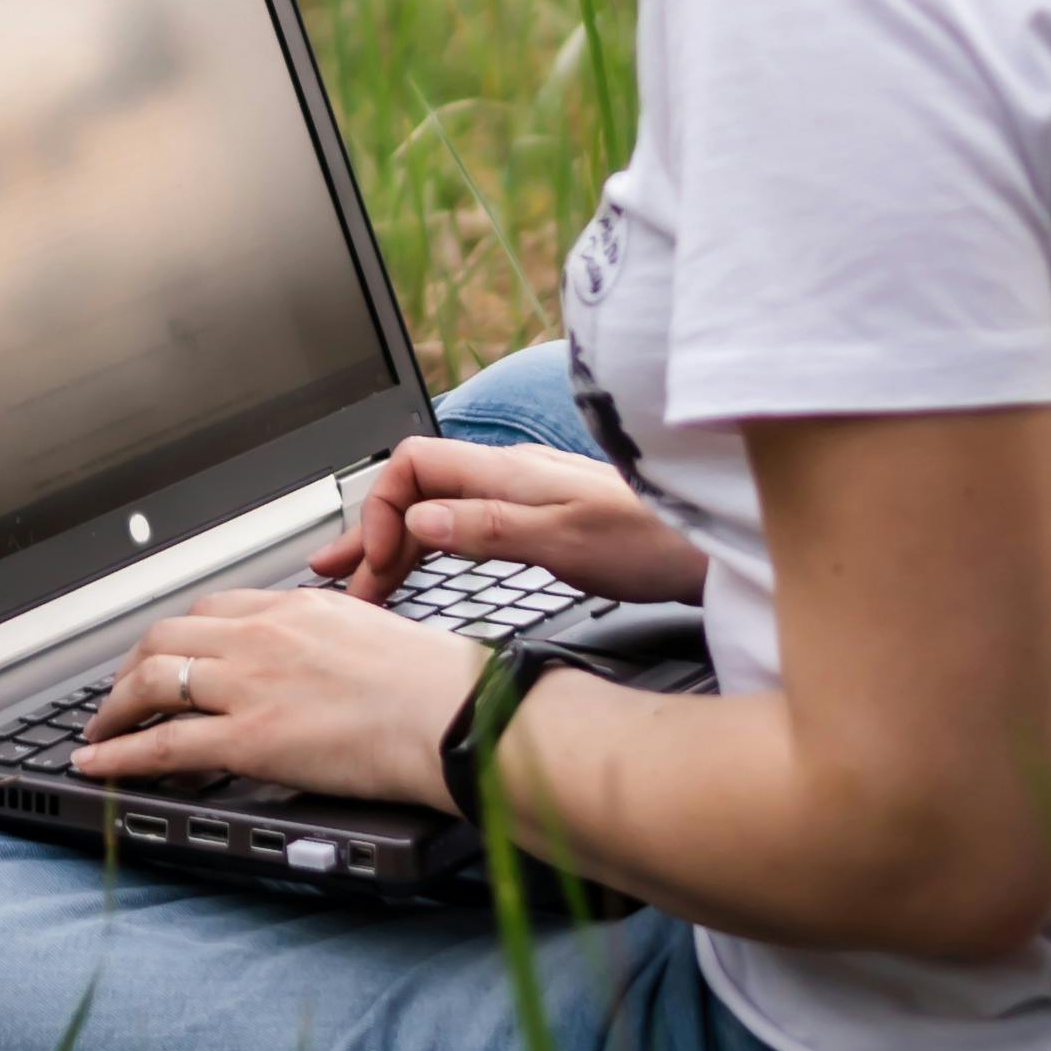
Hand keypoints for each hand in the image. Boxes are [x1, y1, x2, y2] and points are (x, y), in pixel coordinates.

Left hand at [70, 576, 479, 813]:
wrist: (452, 713)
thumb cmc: (435, 684)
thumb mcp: (373, 632)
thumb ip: (330, 640)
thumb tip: (322, 662)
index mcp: (296, 607)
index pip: (213, 610)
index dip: (178, 637)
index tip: (166, 655)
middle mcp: (262, 636)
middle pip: (166, 637)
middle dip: (132, 668)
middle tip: (120, 694)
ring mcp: (249, 684)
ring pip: (152, 682)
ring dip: (114, 709)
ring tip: (99, 733)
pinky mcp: (248, 738)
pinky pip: (162, 743)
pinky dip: (119, 754)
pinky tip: (97, 764)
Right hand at [313, 429, 707, 611]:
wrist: (717, 544)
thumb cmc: (656, 541)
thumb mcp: (567, 540)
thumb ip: (490, 527)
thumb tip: (419, 518)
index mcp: (507, 473)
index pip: (412, 469)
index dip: (382, 512)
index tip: (377, 566)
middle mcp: (510, 478)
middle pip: (417, 491)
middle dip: (370, 531)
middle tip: (333, 576)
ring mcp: (527, 498)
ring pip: (439, 511)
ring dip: (397, 545)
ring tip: (361, 582)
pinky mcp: (545, 523)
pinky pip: (466, 528)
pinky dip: (433, 552)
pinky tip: (425, 570)